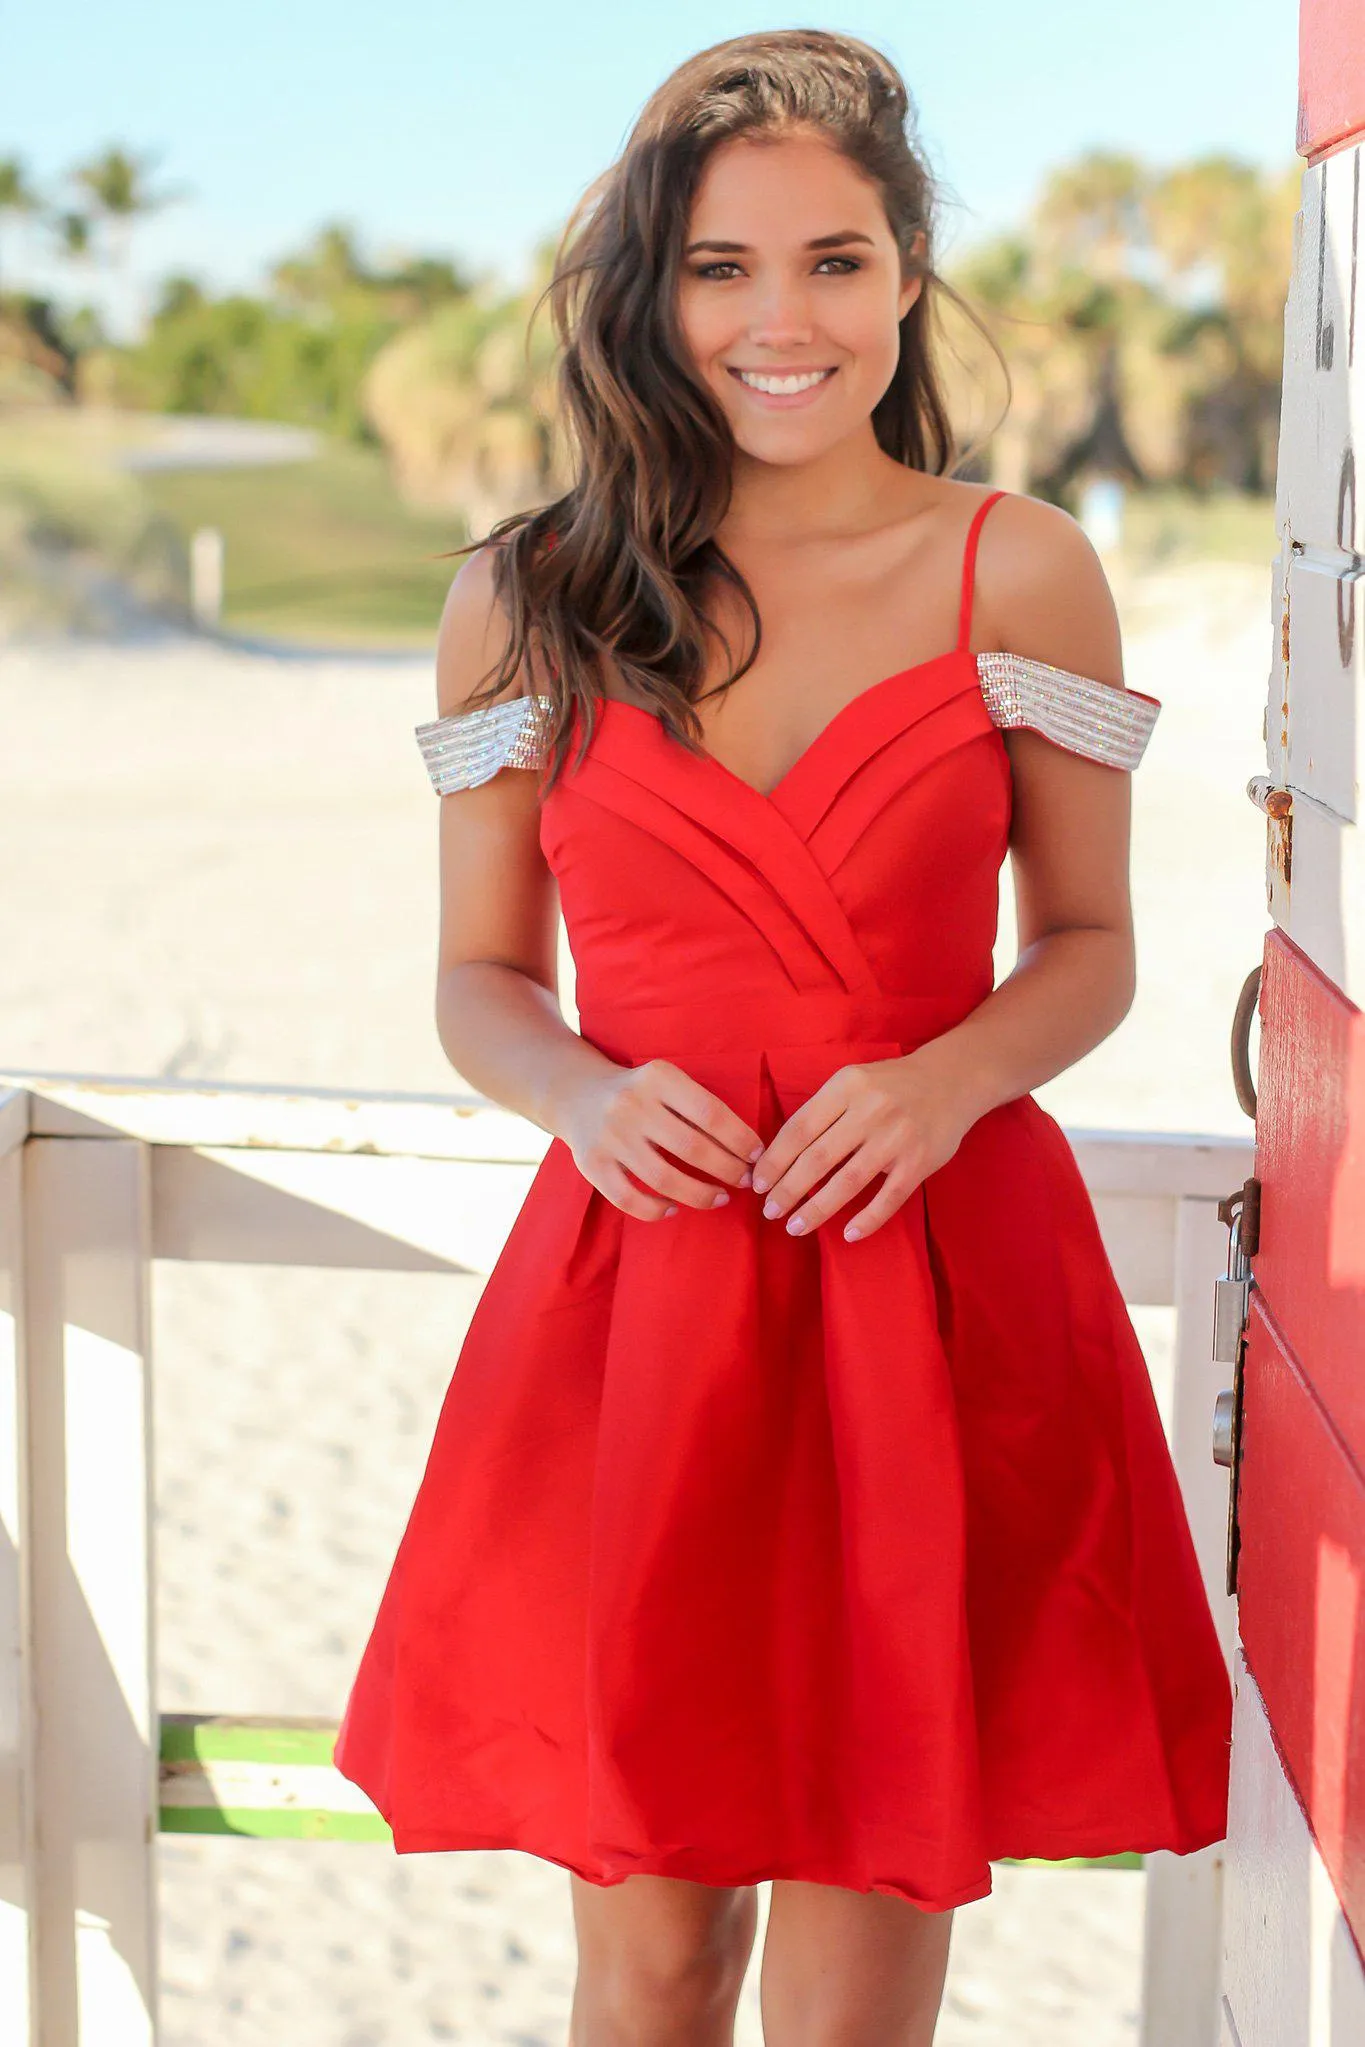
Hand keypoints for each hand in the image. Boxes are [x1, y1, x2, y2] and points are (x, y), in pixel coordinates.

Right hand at [561, 1059, 762, 1221]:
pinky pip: (629, 1199)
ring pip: (664, 1179)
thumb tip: (748, 1149)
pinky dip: (656, 1210)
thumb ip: (699, 1107)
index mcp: (658, 1077)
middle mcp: (631, 1104)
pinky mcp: (591, 1164)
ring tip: (720, 1197)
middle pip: (693, 1149)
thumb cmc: (640, 1092)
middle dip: (728, 1170)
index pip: (711, 1113)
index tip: (757, 1155)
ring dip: (700, 1195)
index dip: (740, 1140)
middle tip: (744, 1180)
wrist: (576, 1093)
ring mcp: (609, 1136)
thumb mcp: (667, 1082)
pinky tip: (675, 1208)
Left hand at [750, 1054, 975, 1241]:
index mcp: (846, 1087)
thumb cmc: (891, 1084)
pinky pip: (889, 1198)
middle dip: (788, 1189)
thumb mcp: (853, 1082)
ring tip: (795, 1227)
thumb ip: (823, 1111)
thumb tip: (781, 1154)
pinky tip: (848, 1235)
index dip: (775, 1160)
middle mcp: (870, 1111)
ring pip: (848, 1182)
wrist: (953, 1079)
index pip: (800, 1128)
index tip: (758, 1184)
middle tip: (769, 1212)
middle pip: (818, 1158)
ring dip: (817, 1209)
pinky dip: (868, 1219)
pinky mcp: (920, 1161)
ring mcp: (897, 1137)